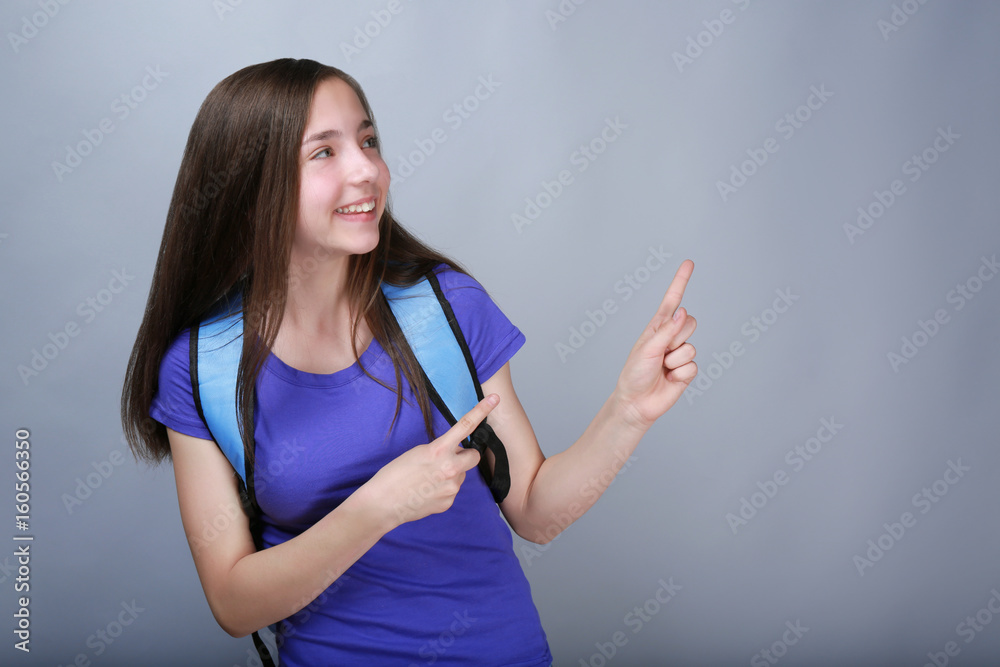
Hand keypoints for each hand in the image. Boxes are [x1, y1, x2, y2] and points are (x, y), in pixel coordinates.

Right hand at [364, 395, 498, 527]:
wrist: (383, 504)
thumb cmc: (394, 475)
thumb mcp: (417, 452)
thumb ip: (439, 450)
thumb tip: (453, 454)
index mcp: (439, 450)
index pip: (465, 426)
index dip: (482, 410)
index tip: (495, 399)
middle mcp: (450, 469)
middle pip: (474, 456)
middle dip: (465, 456)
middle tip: (447, 459)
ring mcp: (451, 488)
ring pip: (461, 475)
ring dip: (451, 474)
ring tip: (428, 480)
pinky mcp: (448, 502)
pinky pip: (452, 490)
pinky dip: (443, 489)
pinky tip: (427, 491)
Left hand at [614, 259, 697, 430]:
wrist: (637, 402)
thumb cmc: (635, 373)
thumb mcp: (647, 348)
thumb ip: (667, 330)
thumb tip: (683, 312)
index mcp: (658, 327)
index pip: (673, 300)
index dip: (681, 281)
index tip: (689, 263)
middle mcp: (671, 337)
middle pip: (691, 322)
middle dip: (678, 337)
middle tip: (662, 352)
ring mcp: (680, 353)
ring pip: (691, 346)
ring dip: (675, 359)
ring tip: (662, 368)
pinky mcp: (687, 370)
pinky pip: (693, 365)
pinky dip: (680, 374)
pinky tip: (669, 379)